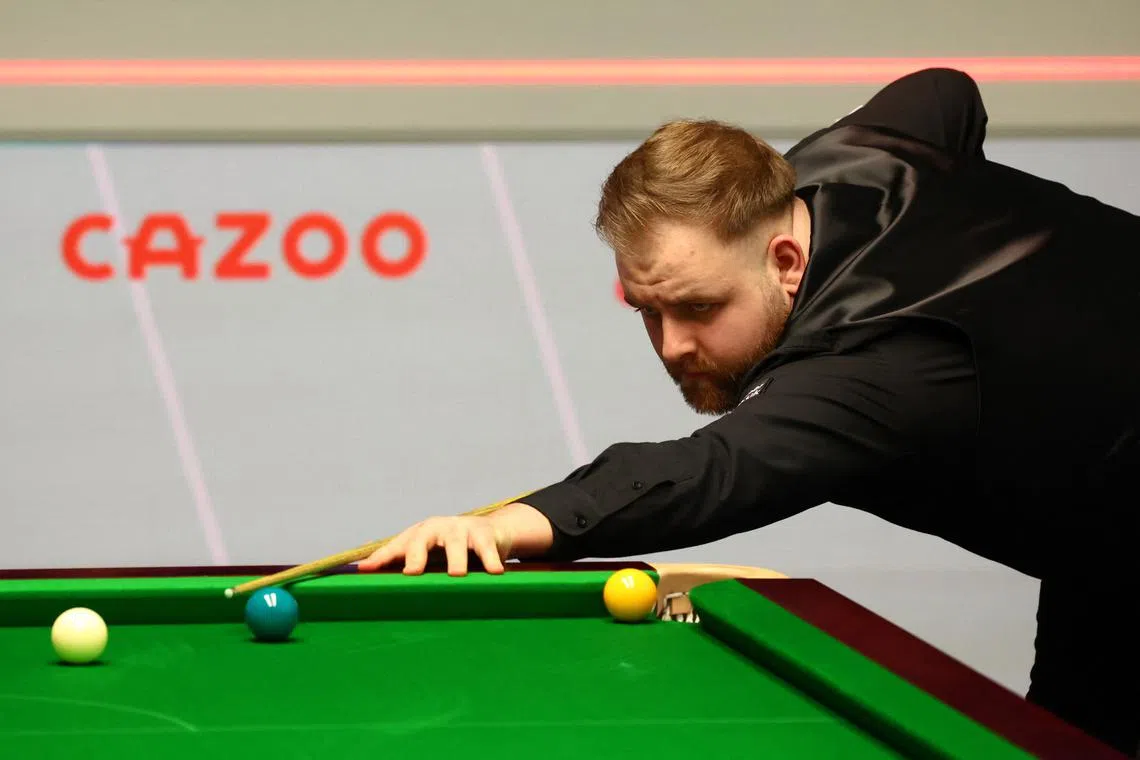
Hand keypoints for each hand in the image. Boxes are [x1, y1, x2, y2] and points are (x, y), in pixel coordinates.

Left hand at [357, 502, 554, 575]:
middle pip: (422, 539)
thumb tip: (365, 573)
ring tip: (457, 575)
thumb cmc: (448, 548)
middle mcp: (436, 529)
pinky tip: (495, 572)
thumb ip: (400, 563)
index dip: (382, 558)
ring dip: (457, 560)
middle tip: (412, 572)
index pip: (396, 546)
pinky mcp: (484, 534)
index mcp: (417, 535)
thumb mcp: (425, 553)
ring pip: (457, 544)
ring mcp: (461, 529)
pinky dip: (490, 560)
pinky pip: (486, 548)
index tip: (367, 570)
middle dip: (417, 555)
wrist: (489, 532)